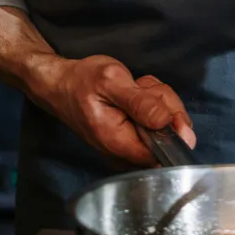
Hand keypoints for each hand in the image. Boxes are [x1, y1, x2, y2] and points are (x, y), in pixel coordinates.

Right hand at [32, 53, 196, 165]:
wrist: (61, 85)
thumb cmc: (83, 80)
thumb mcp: (112, 81)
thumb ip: (140, 103)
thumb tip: (168, 123)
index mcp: (120, 144)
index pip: (164, 150)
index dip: (174, 128)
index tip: (163, 103)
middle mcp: (125, 154)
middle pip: (167, 137)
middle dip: (163, 105)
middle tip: (142, 87)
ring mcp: (128, 147)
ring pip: (164, 125)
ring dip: (156, 99)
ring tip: (134, 87)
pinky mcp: (131, 138)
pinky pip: (154, 123)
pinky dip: (150, 102)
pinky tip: (135, 92)